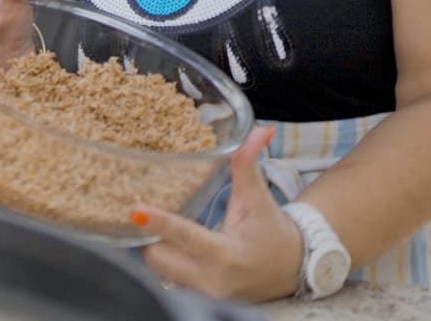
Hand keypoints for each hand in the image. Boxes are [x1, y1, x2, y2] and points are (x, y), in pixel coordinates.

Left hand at [134, 125, 301, 301]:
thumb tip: (258, 130)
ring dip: (157, 247)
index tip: (136, 211)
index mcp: (228, 254)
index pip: (187, 237)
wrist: (294, 269)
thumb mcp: (258, 198)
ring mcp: (205, 294)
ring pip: (159, 269)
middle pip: (160, 256)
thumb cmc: (272, 231)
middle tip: (152, 213)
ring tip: (162, 229)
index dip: (161, 223)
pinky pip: (168, 278)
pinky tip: (171, 246)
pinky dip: (167, 261)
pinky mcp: (200, 300)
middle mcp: (213, 280)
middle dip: (151, 234)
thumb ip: (248, 164)